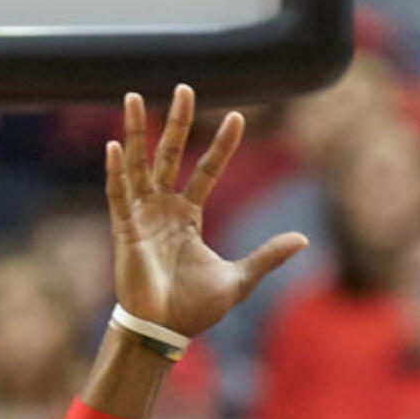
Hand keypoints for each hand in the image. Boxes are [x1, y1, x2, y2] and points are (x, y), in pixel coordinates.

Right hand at [106, 84, 306, 337]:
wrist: (166, 330)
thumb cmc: (196, 308)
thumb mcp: (240, 277)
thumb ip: (268, 255)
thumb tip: (303, 239)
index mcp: (189, 217)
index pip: (208, 171)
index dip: (223, 145)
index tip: (237, 116)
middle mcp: (164, 209)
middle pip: (170, 156)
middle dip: (176, 122)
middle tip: (185, 88)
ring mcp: (142, 216)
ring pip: (138, 165)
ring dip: (136, 132)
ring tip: (133, 96)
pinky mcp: (124, 230)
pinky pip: (118, 195)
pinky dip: (115, 171)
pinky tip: (116, 146)